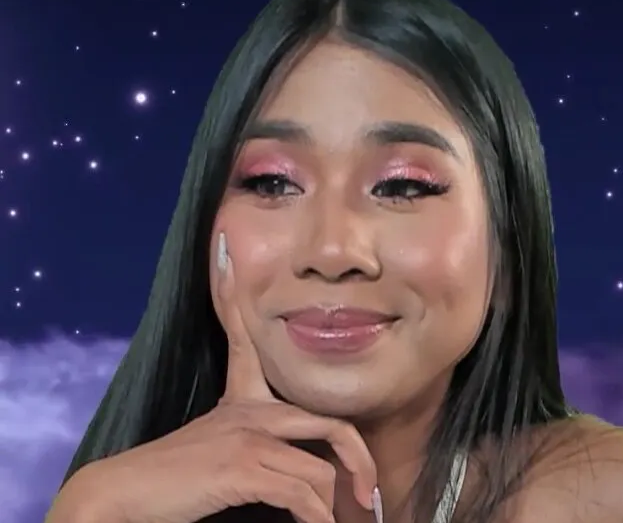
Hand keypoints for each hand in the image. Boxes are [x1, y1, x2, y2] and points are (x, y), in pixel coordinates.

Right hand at [46, 236, 377, 522]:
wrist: (122, 494)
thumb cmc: (170, 477)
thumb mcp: (215, 447)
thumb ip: (252, 443)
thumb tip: (291, 470)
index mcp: (241, 400)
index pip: (240, 332)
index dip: (233, 292)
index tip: (227, 254)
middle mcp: (249, 410)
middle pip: (328, 422)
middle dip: (359, 458)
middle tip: (370, 492)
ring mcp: (246, 434)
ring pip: (320, 468)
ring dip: (336, 506)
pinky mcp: (242, 464)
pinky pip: (301, 492)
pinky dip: (317, 519)